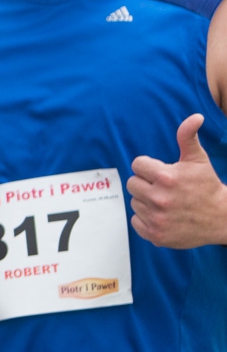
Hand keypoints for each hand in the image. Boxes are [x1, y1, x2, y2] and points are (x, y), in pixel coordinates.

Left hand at [129, 114, 226, 248]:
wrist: (221, 218)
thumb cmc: (206, 186)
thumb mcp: (198, 160)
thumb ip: (188, 137)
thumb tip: (195, 117)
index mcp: (167, 177)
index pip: (137, 165)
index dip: (149, 167)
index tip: (162, 172)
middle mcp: (159, 199)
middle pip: (132, 184)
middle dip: (146, 183)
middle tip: (164, 188)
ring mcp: (157, 219)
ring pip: (135, 203)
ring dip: (146, 201)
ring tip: (167, 202)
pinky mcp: (155, 235)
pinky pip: (136, 221)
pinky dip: (146, 219)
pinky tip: (163, 215)